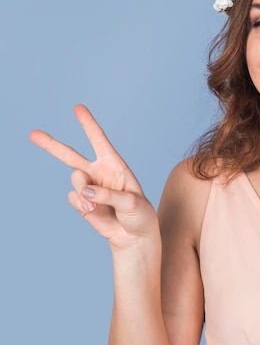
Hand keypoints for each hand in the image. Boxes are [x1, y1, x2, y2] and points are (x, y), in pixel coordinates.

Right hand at [30, 104, 157, 250]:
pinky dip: (83, 205)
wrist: (134, 237)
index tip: (78, 107)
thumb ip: (110, 195)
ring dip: (83, 190)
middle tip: (33, 134)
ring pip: (74, 180)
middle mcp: (98, 173)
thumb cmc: (140, 215)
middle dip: (51, 145)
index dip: (88, 124)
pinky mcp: (82, 203)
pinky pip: (74, 199)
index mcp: (115, 165)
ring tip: (97, 203)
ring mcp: (88, 188)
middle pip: (70, 155)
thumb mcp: (132, 203)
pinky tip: (95, 212)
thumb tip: (86, 190)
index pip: (99, 141)